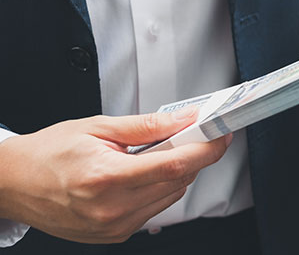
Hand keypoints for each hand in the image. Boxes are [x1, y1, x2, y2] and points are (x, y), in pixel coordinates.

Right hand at [0, 109, 230, 243]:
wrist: (13, 184)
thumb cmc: (49, 152)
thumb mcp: (99, 127)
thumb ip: (148, 125)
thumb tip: (186, 119)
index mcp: (106, 178)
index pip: (175, 165)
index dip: (206, 149)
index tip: (221, 134)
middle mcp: (111, 209)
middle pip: (178, 181)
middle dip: (193, 155)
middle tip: (189, 134)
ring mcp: (114, 227)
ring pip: (171, 196)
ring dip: (175, 173)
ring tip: (151, 154)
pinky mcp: (115, 236)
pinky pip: (154, 210)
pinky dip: (158, 189)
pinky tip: (138, 175)